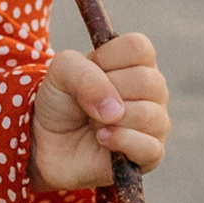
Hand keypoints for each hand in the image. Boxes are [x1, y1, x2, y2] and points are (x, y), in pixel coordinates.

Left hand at [30, 33, 169, 194]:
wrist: (47, 142)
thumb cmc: (61, 101)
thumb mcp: (61, 72)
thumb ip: (85, 75)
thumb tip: (115, 109)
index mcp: (137, 62)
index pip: (139, 48)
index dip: (108, 58)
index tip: (90, 70)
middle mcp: (153, 90)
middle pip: (147, 81)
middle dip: (107, 92)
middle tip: (90, 102)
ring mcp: (156, 122)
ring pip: (148, 115)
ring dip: (109, 120)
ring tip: (94, 124)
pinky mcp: (151, 155)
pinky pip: (150, 147)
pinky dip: (121, 141)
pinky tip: (102, 139)